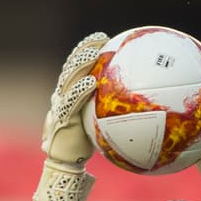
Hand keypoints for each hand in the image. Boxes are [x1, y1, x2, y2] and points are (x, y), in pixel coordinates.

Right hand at [41, 31, 106, 168]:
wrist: (66, 162)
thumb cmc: (85, 143)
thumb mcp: (98, 122)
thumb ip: (109, 109)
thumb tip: (141, 101)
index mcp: (69, 92)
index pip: (76, 65)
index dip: (86, 49)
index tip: (102, 38)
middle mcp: (62, 95)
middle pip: (71, 66)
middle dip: (83, 50)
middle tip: (99, 39)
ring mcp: (59, 106)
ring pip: (68, 79)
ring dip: (80, 65)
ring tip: (93, 54)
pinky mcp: (60, 119)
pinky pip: (71, 101)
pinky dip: (80, 90)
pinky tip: (92, 82)